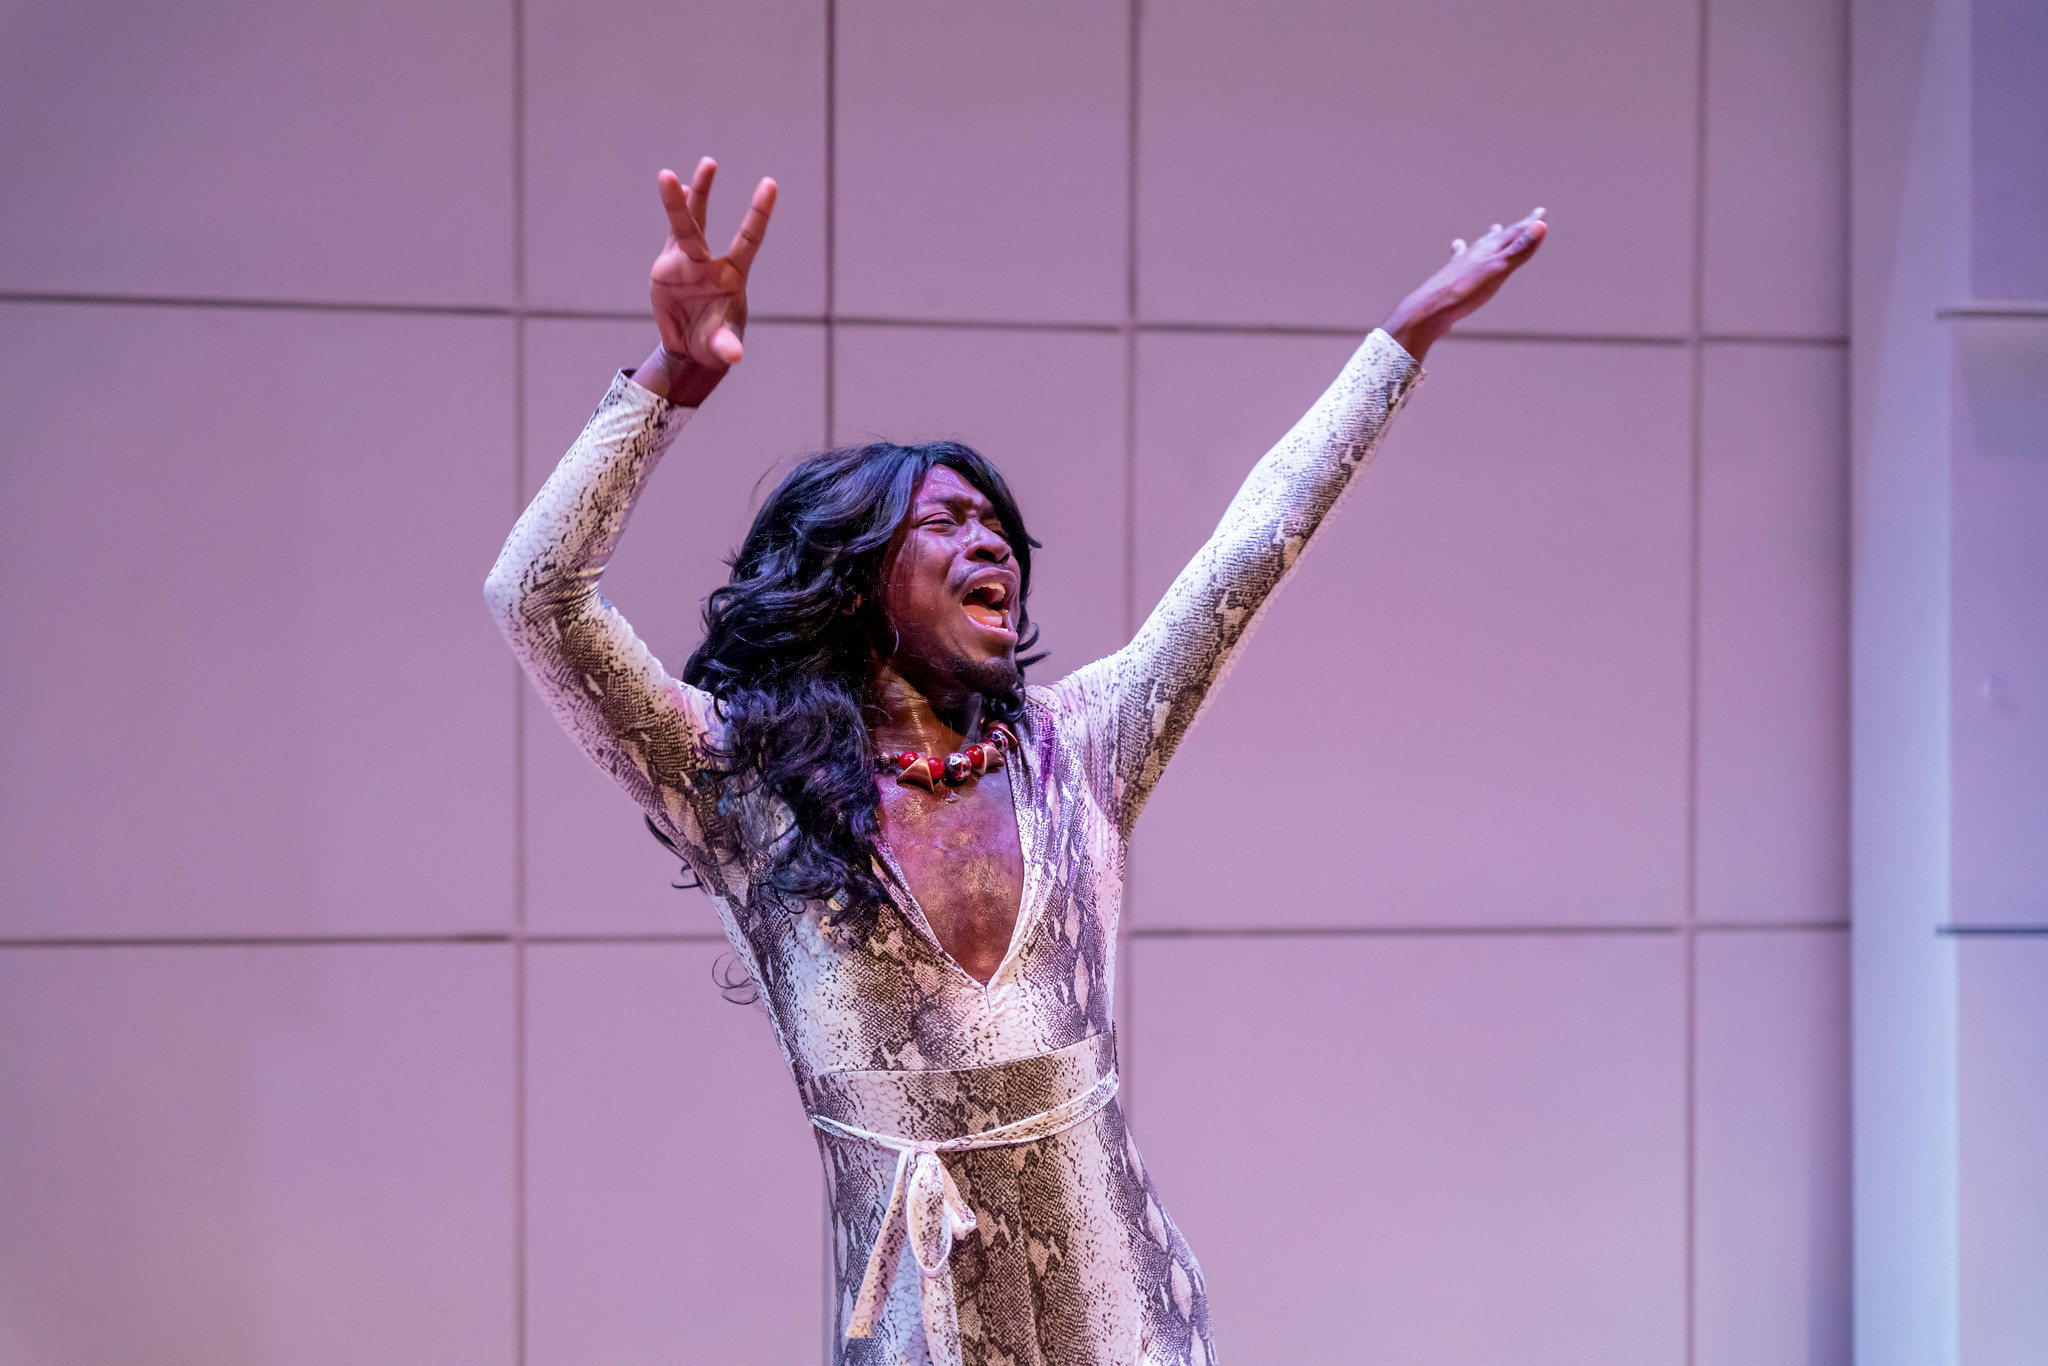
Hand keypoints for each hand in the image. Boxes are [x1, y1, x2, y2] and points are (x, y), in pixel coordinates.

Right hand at [634, 157, 776, 402]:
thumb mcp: (722, 347)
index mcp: (732, 275)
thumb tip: (733, 356)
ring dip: (680, 198)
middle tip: (710, 162)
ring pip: (684, 223)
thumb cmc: (715, 343)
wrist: (691, 347)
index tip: (770, 183)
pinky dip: (672, 213)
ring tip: (670, 171)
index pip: (749, 238)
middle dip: (701, 195)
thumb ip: (727, 346)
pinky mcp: (668, 265)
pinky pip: (670, 235)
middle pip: (702, 224)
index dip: (759, 213)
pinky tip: (672, 183)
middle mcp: (709, 262)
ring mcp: (688, 260)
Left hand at [1380, 208, 1546, 361]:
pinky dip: (1463, 259)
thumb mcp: (1497, 269)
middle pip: (1495, 240)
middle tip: (1518, 224)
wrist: (1428, 312)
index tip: (1540, 212)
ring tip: (1490, 233)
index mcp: (1487, 251)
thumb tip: (1540, 225)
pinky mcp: (1450, 284)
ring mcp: (1460, 269)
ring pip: (1477, 250)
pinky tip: (1456, 265)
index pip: (1513, 233)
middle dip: (1510, 232)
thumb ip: (1519, 249)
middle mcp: (1472, 255)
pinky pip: (1461, 267)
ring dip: (1487, 241)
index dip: (1529, 224)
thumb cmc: (1464, 291)